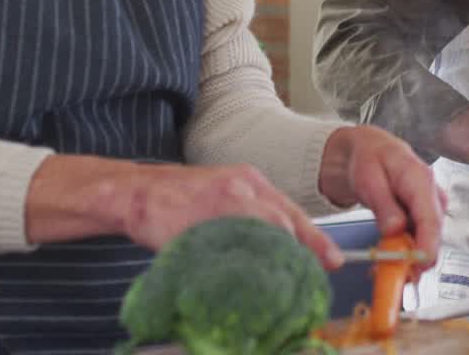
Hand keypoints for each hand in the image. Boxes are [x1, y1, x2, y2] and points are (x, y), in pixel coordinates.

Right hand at [26, 156, 343, 268]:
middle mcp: (239, 188)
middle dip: (297, 256)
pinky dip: (236, 270)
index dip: (315, 240)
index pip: (292, 213)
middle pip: (283, 225)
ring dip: (269, 264)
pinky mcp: (196, 225)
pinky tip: (239, 283)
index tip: (333, 261)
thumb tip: (281, 247)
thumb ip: (253, 214)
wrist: (135, 191)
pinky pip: (224, 252)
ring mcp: (218, 205)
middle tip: (303, 282)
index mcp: (250, 180)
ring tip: (274, 287)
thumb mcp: (224, 192)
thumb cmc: (182, 197)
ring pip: (259, 238)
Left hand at [318, 126, 444, 267]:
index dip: (428, 245)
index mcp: (420, 179)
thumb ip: (383, 205)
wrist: (369, 150)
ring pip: (427, 239)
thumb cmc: (369, 159)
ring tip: (382, 266)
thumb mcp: (368, 178)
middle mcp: (432, 194)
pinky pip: (419, 238)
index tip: (420, 264)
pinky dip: (405, 250)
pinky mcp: (425, 216)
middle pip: (433, 233)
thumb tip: (396, 230)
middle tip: (392, 275)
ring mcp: (430, 206)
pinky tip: (389, 256)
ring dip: (408, 256)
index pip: (431, 218)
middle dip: (415, 257)